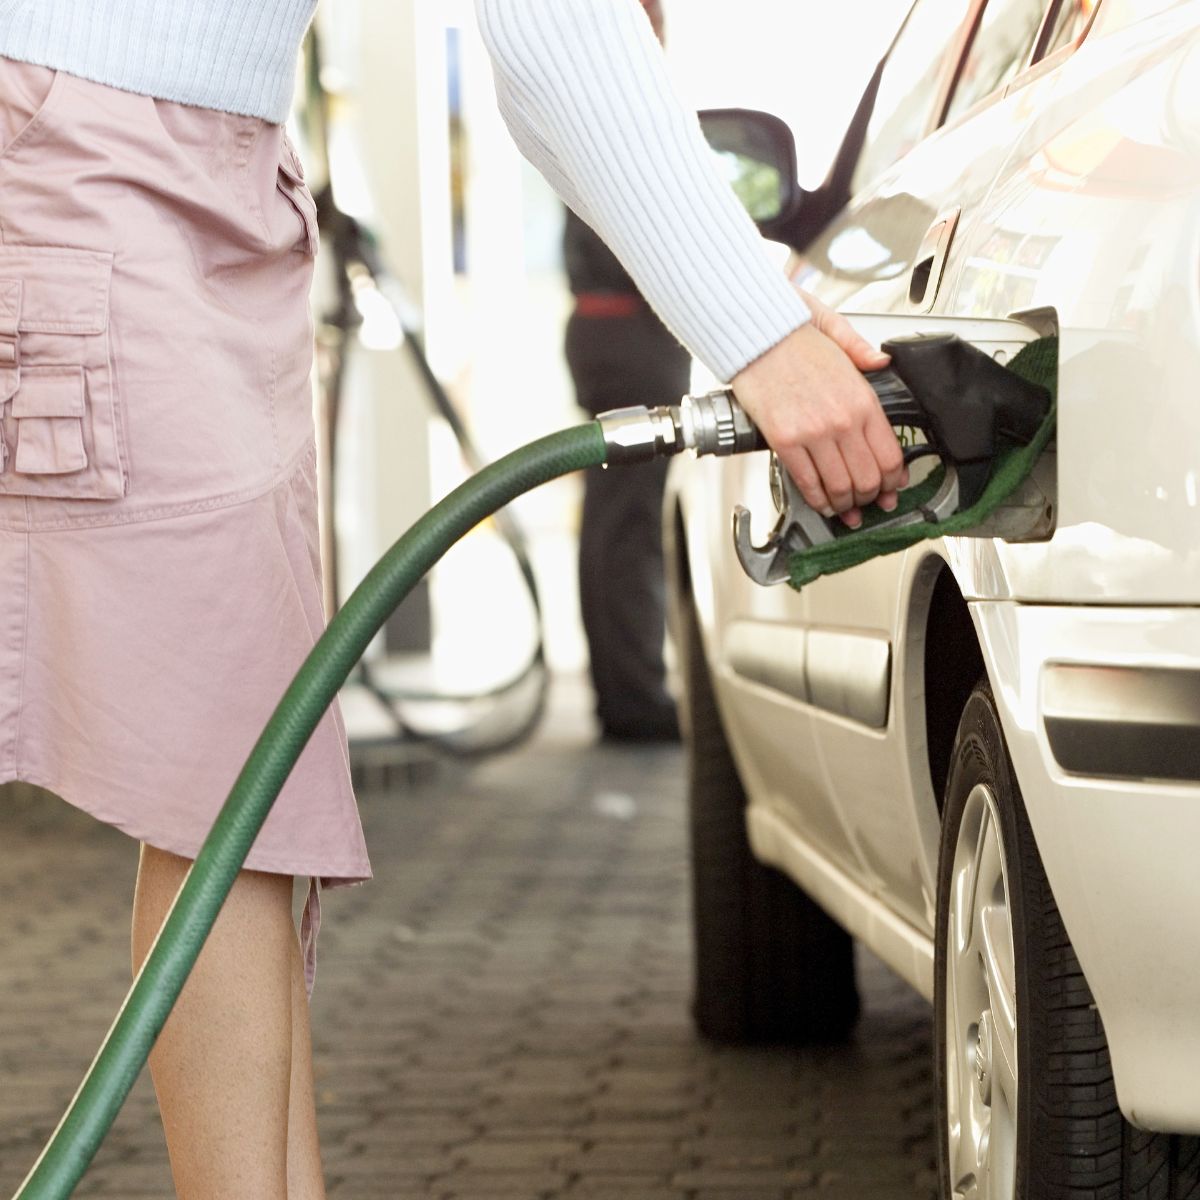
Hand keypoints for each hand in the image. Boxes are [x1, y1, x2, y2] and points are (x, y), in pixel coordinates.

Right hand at [730, 292, 907, 528]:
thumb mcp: (837, 332)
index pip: (890, 455)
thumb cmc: (790, 333)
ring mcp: (814, 432)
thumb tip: (881, 362)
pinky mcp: (785, 440)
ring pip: (840, 486)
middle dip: (870, 498)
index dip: (892, 481)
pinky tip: (821, 503)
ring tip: (844, 509)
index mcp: (862, 397)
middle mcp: (842, 419)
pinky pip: (807, 481)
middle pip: (868, 478)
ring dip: (844, 505)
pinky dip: (817, 499)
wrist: (755, 333)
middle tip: (866, 504)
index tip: (890, 488)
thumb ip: (863, 352)